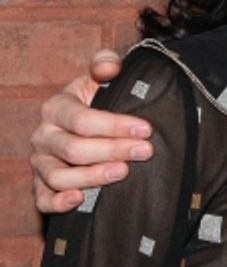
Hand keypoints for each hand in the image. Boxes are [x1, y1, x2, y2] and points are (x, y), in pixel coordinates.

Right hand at [30, 49, 154, 213]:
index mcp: (56, 107)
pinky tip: (78, 199)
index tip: (145, 129)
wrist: (89, 122)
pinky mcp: (42, 185)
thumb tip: (109, 67)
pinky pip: (42, 199)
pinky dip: (57, 202)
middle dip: (113, 150)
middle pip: (74, 149)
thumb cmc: (100, 98)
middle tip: (145, 151)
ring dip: (93, 176)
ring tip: (124, 172)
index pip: (82, 119)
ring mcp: (41, 162)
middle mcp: (43, 136)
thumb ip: (106, 64)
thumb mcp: (102, 77)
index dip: (115, 125)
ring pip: (59, 176)